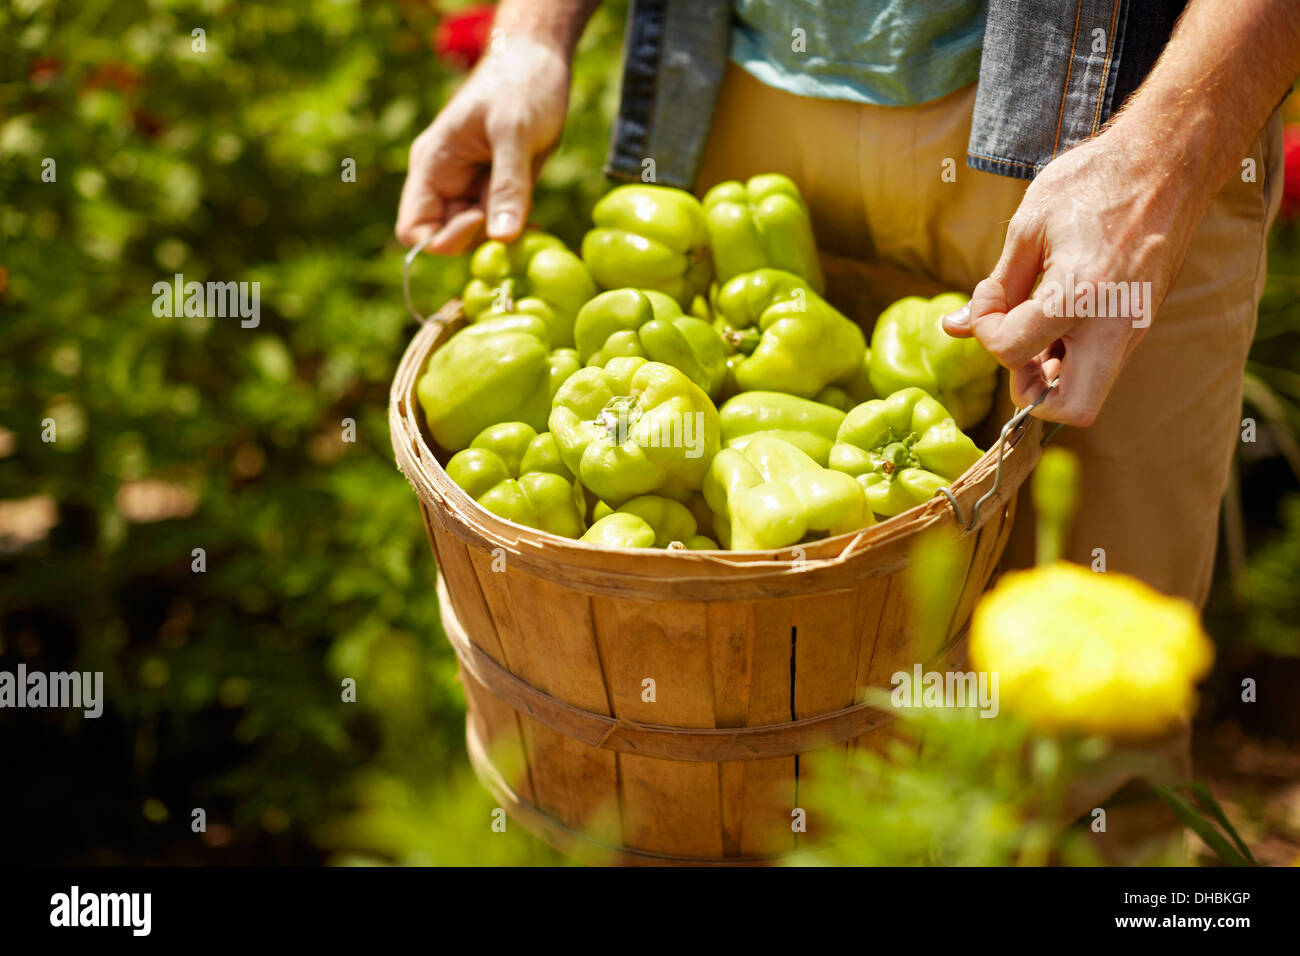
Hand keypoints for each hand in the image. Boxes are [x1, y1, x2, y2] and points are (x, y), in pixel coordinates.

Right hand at [395, 35, 570, 254]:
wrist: (539, 59)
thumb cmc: (521, 84)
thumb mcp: (515, 132)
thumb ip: (508, 185)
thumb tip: (501, 238)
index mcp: (432, 164)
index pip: (413, 229)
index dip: (443, 239)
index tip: (481, 218)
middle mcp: (444, 181)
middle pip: (447, 238)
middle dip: (479, 236)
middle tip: (513, 210)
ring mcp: (469, 187)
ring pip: (477, 235)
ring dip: (501, 232)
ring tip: (526, 200)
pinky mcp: (494, 189)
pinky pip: (498, 224)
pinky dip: (513, 227)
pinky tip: (532, 216)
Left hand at [942, 130, 1209, 425]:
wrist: (1168, 161)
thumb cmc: (1094, 182)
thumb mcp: (1029, 226)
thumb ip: (995, 286)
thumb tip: (954, 327)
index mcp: (1081, 291)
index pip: (1012, 349)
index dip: (985, 328)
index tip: (988, 295)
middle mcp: (1115, 323)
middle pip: (1071, 409)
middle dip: (1030, 391)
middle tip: (1015, 349)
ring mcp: (1134, 329)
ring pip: (1090, 395)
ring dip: (1050, 379)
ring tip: (1032, 330)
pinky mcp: (1141, 325)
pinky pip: (1101, 367)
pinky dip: (1071, 360)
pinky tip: (1055, 322)